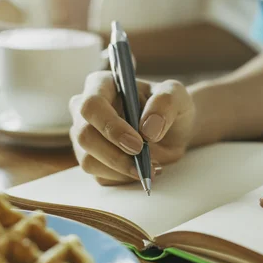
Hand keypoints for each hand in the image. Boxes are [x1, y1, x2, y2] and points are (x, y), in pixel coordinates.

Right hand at [69, 71, 195, 185]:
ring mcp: (85, 136)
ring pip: (89, 160)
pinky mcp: (92, 159)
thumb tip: (148, 129)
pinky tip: (143, 169)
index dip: (111, 127)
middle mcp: (85, 110)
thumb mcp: (177, 96)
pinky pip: (100, 175)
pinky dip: (124, 177)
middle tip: (147, 163)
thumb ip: (165, 104)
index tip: (137, 143)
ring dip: (122, 169)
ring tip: (152, 166)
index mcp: (101, 85)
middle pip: (85, 136)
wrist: (173, 130)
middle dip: (116, 154)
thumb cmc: (170, 107)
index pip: (92, 105)